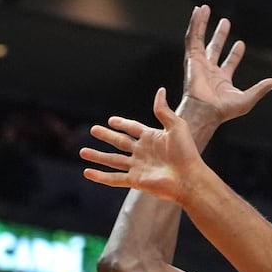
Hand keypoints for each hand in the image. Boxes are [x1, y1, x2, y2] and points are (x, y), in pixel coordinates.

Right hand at [81, 88, 204, 202]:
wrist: (189, 178)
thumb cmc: (186, 152)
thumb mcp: (176, 126)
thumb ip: (163, 110)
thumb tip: (160, 90)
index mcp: (152, 138)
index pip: (133, 128)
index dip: (122, 123)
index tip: (111, 120)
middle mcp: (143, 152)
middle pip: (120, 142)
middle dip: (106, 136)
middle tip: (93, 129)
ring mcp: (138, 167)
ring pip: (113, 160)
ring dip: (98, 156)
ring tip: (82, 151)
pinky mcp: (135, 180)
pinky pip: (114, 178)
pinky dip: (100, 176)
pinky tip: (88, 172)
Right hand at [180, 5, 271, 124]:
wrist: (206, 111)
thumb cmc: (224, 110)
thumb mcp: (248, 98)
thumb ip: (262, 88)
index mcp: (221, 80)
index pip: (229, 63)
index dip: (235, 54)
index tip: (240, 43)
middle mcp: (209, 70)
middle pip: (215, 48)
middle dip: (220, 35)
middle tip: (225, 22)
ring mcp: (199, 63)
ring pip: (200, 39)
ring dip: (202, 24)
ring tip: (204, 9)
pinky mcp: (191, 58)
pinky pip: (192, 37)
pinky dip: (194, 24)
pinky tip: (197, 12)